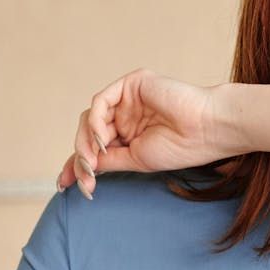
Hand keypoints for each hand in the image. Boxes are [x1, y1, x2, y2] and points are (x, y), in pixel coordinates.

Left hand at [55, 68, 237, 198]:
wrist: (206, 130)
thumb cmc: (180, 147)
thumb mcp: (135, 160)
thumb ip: (108, 159)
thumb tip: (82, 166)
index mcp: (129, 133)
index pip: (95, 146)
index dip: (76, 164)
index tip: (62, 185)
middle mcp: (126, 114)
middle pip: (88, 132)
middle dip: (80, 156)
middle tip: (84, 178)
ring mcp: (128, 98)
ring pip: (91, 117)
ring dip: (86, 142)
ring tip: (93, 162)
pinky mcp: (132, 83)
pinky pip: (101, 101)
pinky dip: (96, 122)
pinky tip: (103, 141)